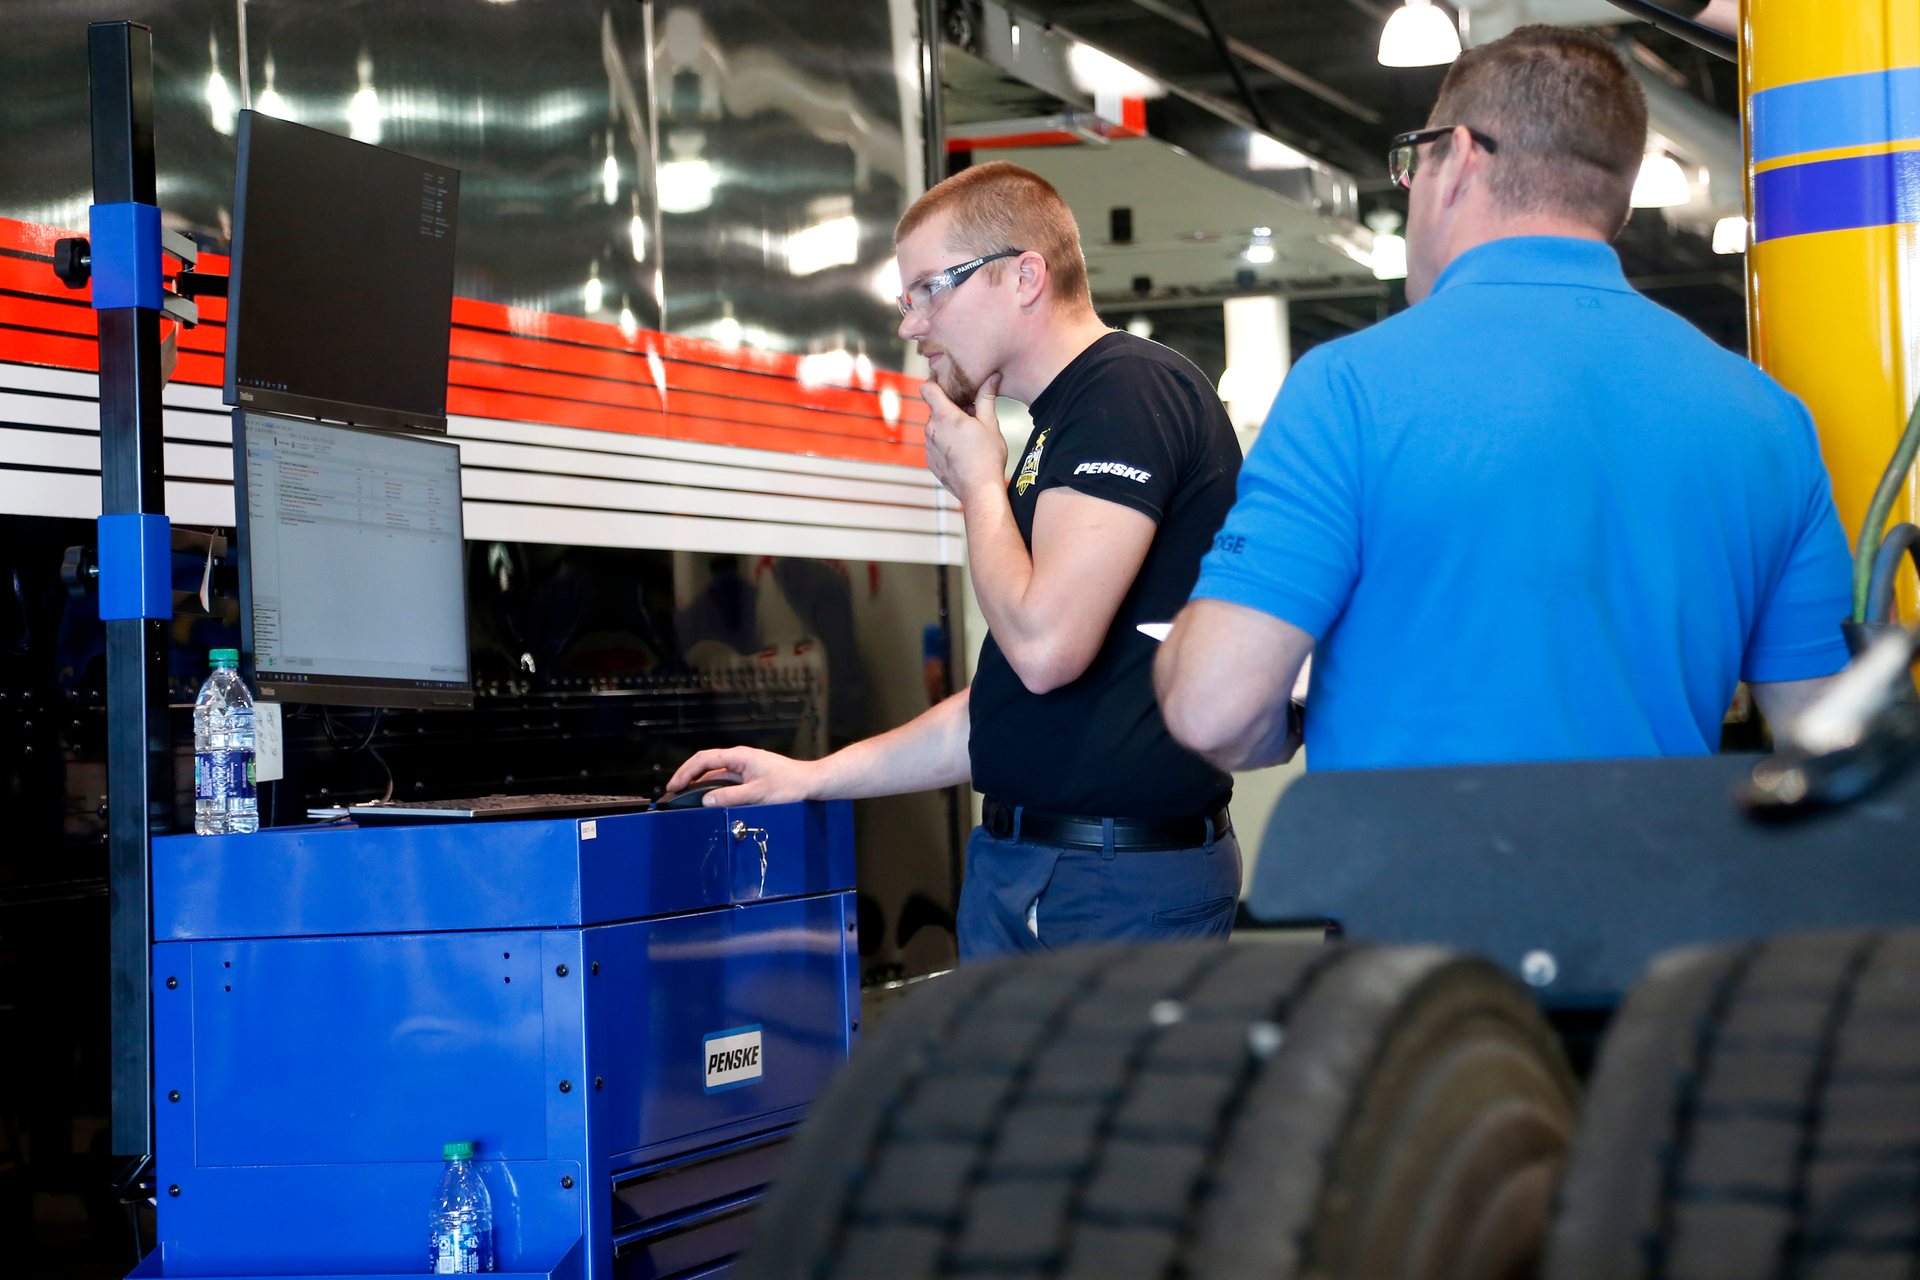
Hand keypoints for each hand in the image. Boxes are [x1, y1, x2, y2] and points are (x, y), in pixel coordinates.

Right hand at [664, 746, 817, 805]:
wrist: (811, 784)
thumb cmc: (791, 785)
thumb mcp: (758, 794)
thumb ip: (730, 797)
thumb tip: (706, 800)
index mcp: (740, 757)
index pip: (704, 759)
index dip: (685, 772)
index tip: (674, 786)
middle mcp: (740, 760)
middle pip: (706, 766)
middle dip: (687, 778)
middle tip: (673, 794)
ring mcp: (744, 768)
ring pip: (715, 775)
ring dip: (699, 785)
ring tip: (685, 799)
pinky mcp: (749, 778)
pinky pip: (725, 782)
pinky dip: (713, 790)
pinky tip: (707, 801)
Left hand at [921, 373, 1006, 507]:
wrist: (979, 489)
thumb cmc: (987, 456)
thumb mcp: (990, 423)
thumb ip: (987, 397)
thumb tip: (992, 376)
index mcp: (945, 416)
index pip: (927, 388)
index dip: (934, 382)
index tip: (946, 384)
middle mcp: (931, 429)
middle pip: (936, 409)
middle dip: (951, 409)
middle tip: (971, 416)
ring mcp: (928, 446)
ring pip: (936, 427)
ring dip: (948, 427)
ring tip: (968, 438)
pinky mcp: (930, 460)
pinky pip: (935, 444)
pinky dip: (945, 443)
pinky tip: (962, 452)